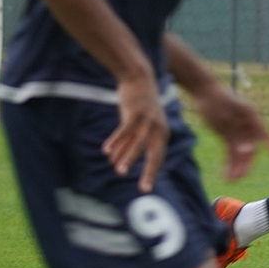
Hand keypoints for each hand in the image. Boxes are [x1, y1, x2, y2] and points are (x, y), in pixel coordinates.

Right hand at [102, 70, 168, 192]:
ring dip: (128, 158)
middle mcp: (159, 129)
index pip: (159, 157)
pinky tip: (105, 151)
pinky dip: (115, 141)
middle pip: (154, 154)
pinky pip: (124, 130)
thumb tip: (117, 160)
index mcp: (162, 133)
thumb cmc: (139, 104)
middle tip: (143, 189)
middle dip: (148, 172)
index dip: (152, 172)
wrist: (140, 78)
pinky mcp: (135, 113)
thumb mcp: (139, 124)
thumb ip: (130, 142)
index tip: (145, 188)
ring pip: (137, 144)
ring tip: (119, 172)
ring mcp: (148, 120)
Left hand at [191, 84, 268, 180]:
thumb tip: (247, 150)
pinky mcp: (226, 136)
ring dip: (236, 168)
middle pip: (250, 150)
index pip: (265, 136)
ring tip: (230, 181)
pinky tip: (225, 174)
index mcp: (252, 118)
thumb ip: (238, 131)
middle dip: (245, 165)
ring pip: (239, 154)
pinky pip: (229, 153)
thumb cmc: (218, 97)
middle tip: (238, 178)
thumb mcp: (229, 112)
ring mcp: (237, 132)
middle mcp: (247, 127)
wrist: (203, 92)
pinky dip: (228, 164)